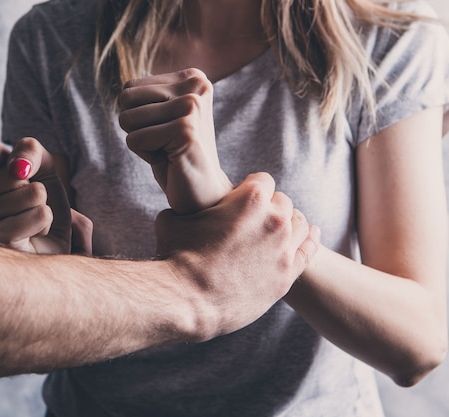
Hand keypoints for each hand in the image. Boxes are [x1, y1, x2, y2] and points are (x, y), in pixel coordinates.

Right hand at [0, 138, 91, 254]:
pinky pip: (41, 214)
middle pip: (14, 175)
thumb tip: (17, 168)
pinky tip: (31, 232)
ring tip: (25, 219)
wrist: (47, 242)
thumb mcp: (35, 162)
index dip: (16, 162)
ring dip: (40, 205)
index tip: (11, 182)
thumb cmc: (34, 198)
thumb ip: (28, 150)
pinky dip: (46, 219)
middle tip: (21, 206)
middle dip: (31, 186)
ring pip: (32, 193)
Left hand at [119, 68, 232, 214]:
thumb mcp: (161, 116)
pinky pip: (135, 140)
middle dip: (136, 127)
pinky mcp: (185, 130)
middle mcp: (195, 84)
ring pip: (127, 119)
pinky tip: (172, 159)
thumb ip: (146, 96)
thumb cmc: (176, 154)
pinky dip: (147, 156)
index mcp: (191, 76)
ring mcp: (192, 106)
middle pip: (126, 99)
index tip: (164, 130)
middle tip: (164, 141)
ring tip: (168, 149)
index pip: (129, 87)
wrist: (204, 191)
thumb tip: (123, 90)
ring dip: (142, 142)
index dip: (138, 116)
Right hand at [156, 172, 320, 338]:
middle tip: (253, 219)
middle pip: (282, 201)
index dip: (250, 187)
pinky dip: (309, 239)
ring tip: (276, 229)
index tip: (241, 198)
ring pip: (299, 223)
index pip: (263, 180)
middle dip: (268, 206)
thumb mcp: (173, 218)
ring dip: (288, 222)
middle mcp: (274, 221)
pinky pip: (309, 250)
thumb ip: (187, 207)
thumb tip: (181, 207)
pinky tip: (310, 233)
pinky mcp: (287, 275)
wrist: (187, 299)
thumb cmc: (177, 257)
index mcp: (250, 199)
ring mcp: (283, 249)